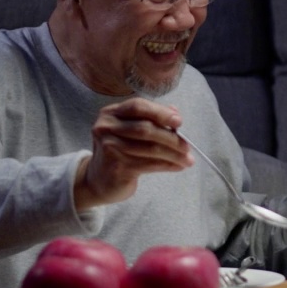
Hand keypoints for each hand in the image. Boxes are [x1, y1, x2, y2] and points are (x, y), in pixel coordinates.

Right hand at [74, 98, 194, 210]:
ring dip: (174, 155)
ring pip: (150, 148)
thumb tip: (176, 113)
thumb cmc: (120, 152)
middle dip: (171, 137)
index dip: (160, 112)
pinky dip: (167, 165)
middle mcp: (106, 128)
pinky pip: (149, 164)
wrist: (99, 181)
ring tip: (188, 159)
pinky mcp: (117, 167)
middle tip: (188, 146)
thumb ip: (151, 119)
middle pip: (145, 129)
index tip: (179, 121)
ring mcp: (110, 148)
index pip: (138, 107)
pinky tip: (178, 167)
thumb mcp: (131, 132)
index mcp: (111, 113)